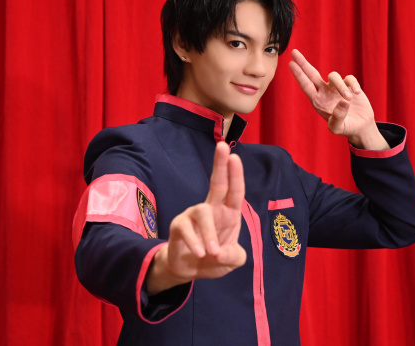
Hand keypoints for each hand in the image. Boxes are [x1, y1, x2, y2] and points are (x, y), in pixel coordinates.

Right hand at [146, 142, 246, 294]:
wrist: (189, 270)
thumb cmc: (214, 259)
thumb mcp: (233, 261)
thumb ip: (234, 257)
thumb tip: (219, 252)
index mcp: (228, 213)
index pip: (234, 191)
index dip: (235, 174)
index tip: (234, 156)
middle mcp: (212, 209)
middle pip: (217, 183)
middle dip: (220, 165)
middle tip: (222, 146)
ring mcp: (193, 216)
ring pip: (203, 212)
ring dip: (210, 233)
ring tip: (213, 253)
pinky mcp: (178, 226)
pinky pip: (186, 229)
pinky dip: (195, 243)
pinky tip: (200, 254)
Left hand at [288, 49, 388, 149]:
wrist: (360, 125)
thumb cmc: (346, 127)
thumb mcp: (338, 128)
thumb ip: (337, 118)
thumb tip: (343, 101)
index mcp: (317, 101)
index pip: (305, 85)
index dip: (298, 74)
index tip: (291, 63)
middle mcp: (324, 92)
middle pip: (312, 73)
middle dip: (303, 63)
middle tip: (294, 52)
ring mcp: (336, 87)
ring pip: (334, 76)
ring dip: (341, 87)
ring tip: (349, 99)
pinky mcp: (349, 85)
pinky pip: (349, 78)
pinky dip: (353, 85)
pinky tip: (357, 93)